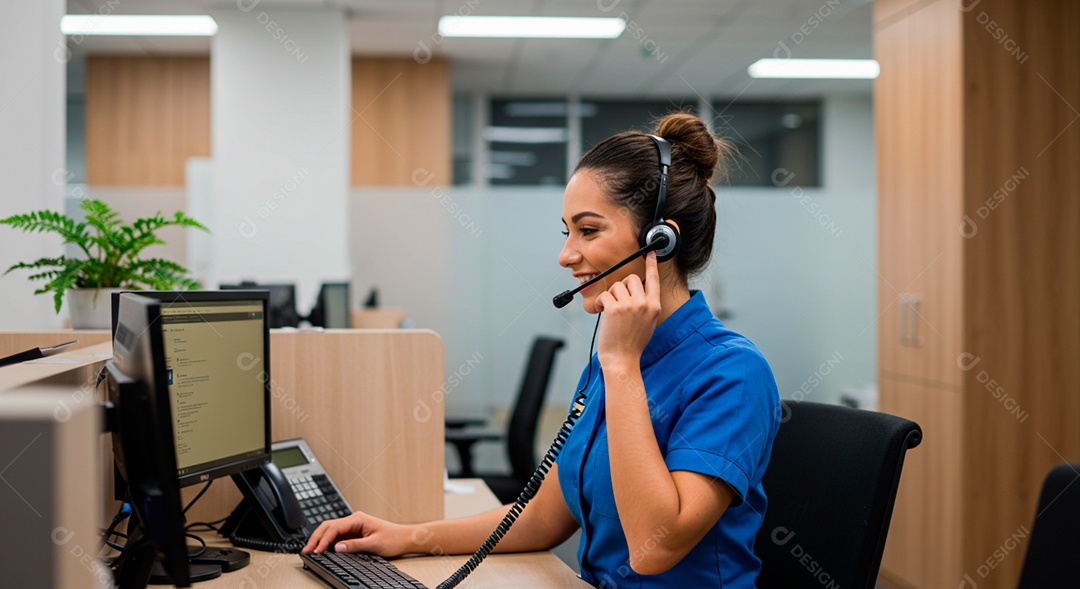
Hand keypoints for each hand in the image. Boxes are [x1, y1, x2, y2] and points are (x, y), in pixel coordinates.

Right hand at [302, 511, 412, 555]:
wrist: (404, 538)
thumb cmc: (393, 538)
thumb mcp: (374, 544)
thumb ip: (355, 545)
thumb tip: (337, 547)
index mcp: (357, 519)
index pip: (334, 527)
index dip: (323, 540)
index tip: (317, 550)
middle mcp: (354, 520)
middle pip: (328, 526)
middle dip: (316, 538)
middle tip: (306, 550)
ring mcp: (353, 526)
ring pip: (331, 531)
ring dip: (320, 539)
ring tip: (311, 550)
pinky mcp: (354, 533)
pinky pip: (337, 536)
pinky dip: (328, 542)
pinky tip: (323, 549)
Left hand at [594, 251, 660, 368]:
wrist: (622, 359)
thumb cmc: (633, 343)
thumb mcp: (648, 323)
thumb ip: (646, 305)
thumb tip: (637, 292)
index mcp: (654, 306)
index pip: (654, 280)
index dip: (652, 265)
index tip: (651, 253)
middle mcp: (644, 304)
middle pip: (631, 279)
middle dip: (621, 287)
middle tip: (617, 301)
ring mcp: (630, 306)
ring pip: (616, 286)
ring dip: (610, 297)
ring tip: (610, 311)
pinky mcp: (614, 309)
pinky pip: (605, 295)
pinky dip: (600, 302)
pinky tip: (602, 312)